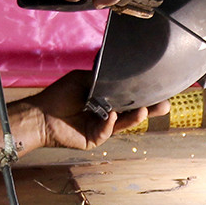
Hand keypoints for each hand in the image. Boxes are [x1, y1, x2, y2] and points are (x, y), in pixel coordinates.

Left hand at [23, 70, 169, 150]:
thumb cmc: (60, 95)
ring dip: (134, 117)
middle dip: (149, 109)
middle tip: (164, 105)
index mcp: (106, 99)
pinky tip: (113, 115)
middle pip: (132, 112)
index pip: (129, 97)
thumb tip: (118, 66)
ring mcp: (102, 128)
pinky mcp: (95, 139)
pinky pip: (106, 131)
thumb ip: (101, 76)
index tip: (159, 90)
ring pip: (123, 123)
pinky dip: (110, 123)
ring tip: (144, 110)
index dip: (143, 95)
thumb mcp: (84, 79)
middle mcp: (107, 114)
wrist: (41, 113)